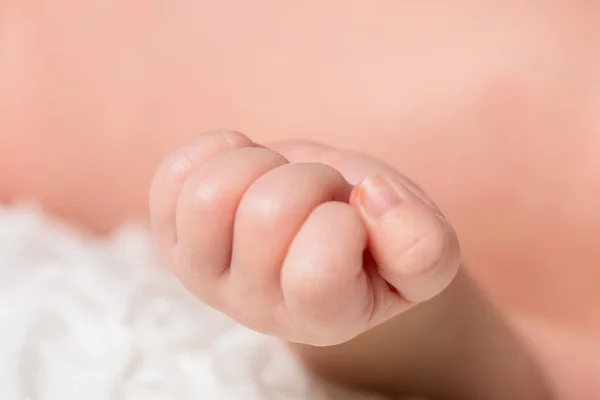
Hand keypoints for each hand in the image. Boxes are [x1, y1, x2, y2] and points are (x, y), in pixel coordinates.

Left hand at [149, 130, 459, 345]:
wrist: (324, 220)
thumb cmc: (374, 235)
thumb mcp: (424, 246)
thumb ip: (424, 245)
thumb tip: (370, 197)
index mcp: (322, 320)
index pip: (317, 274)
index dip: (343, 221)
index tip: (352, 216)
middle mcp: (253, 307)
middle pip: (266, 215)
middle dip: (309, 180)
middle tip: (320, 195)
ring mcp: (204, 273)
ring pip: (210, 195)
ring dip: (261, 164)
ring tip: (281, 180)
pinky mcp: (171, 234)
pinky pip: (174, 175)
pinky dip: (221, 151)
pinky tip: (247, 170)